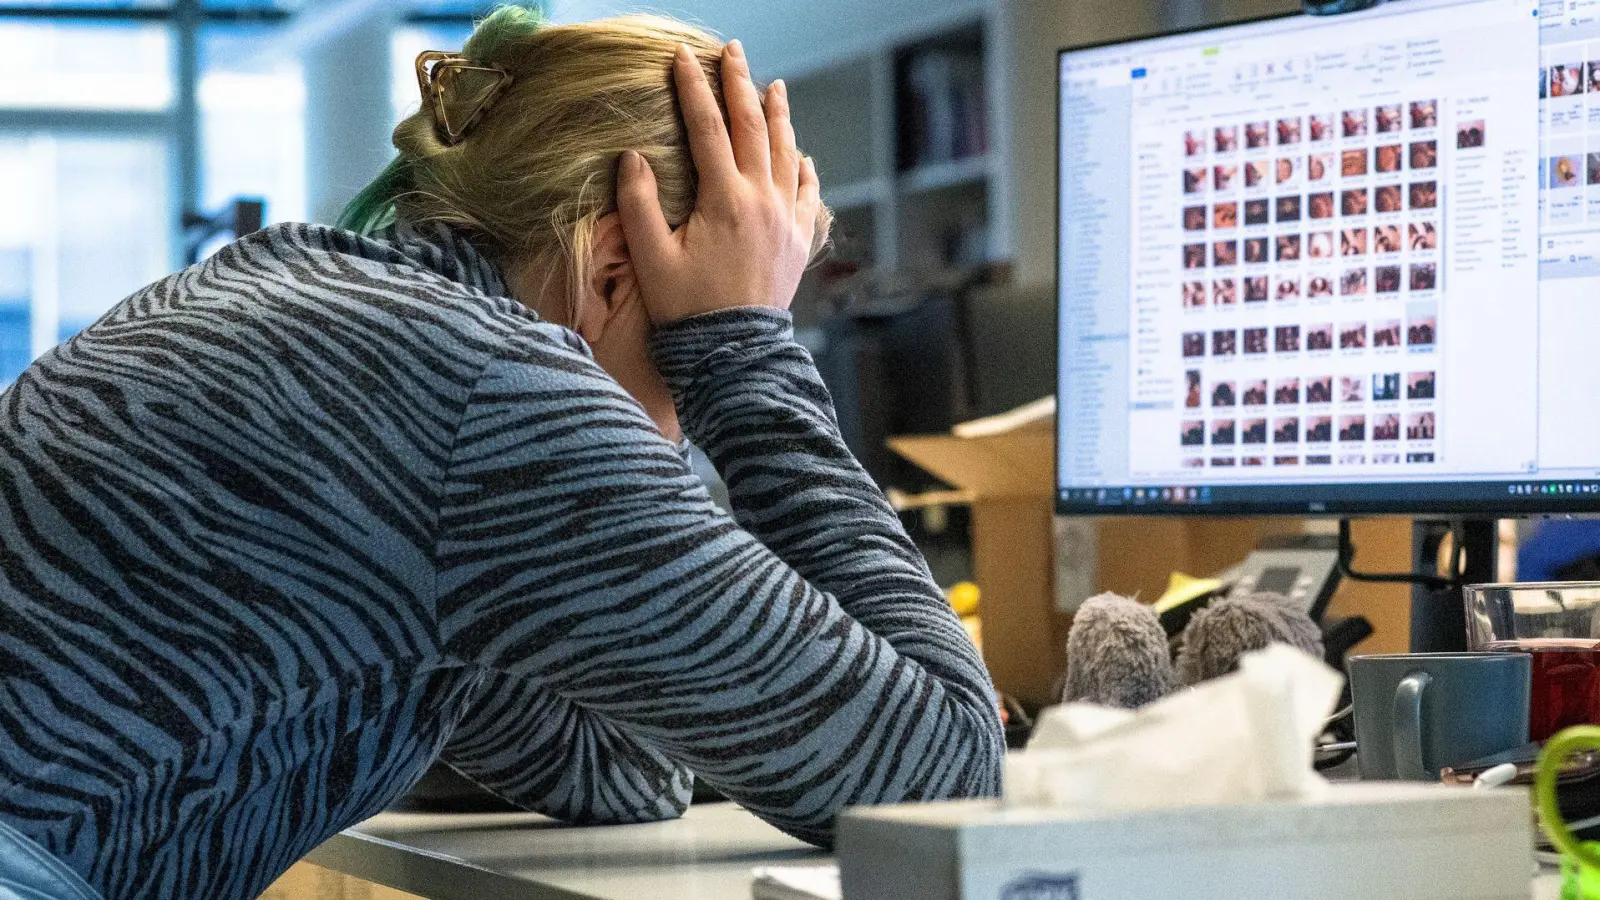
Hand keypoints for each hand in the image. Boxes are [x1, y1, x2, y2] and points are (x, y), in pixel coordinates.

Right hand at [616, 40, 820, 325]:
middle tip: (733, 52)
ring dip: (779, 116)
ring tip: (773, 86)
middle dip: (740, 84)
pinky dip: (804, 168)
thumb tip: (632, 156)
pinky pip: (806, 193)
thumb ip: (639, 204)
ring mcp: (785, 220)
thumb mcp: (652, 259)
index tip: (682, 57)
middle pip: (752, 127)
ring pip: (786, 152)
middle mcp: (762, 201)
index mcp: (724, 199)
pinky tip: (802, 155)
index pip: (707, 128)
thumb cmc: (687, 310)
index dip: (693, 88)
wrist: (735, 354)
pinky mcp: (797, 241)